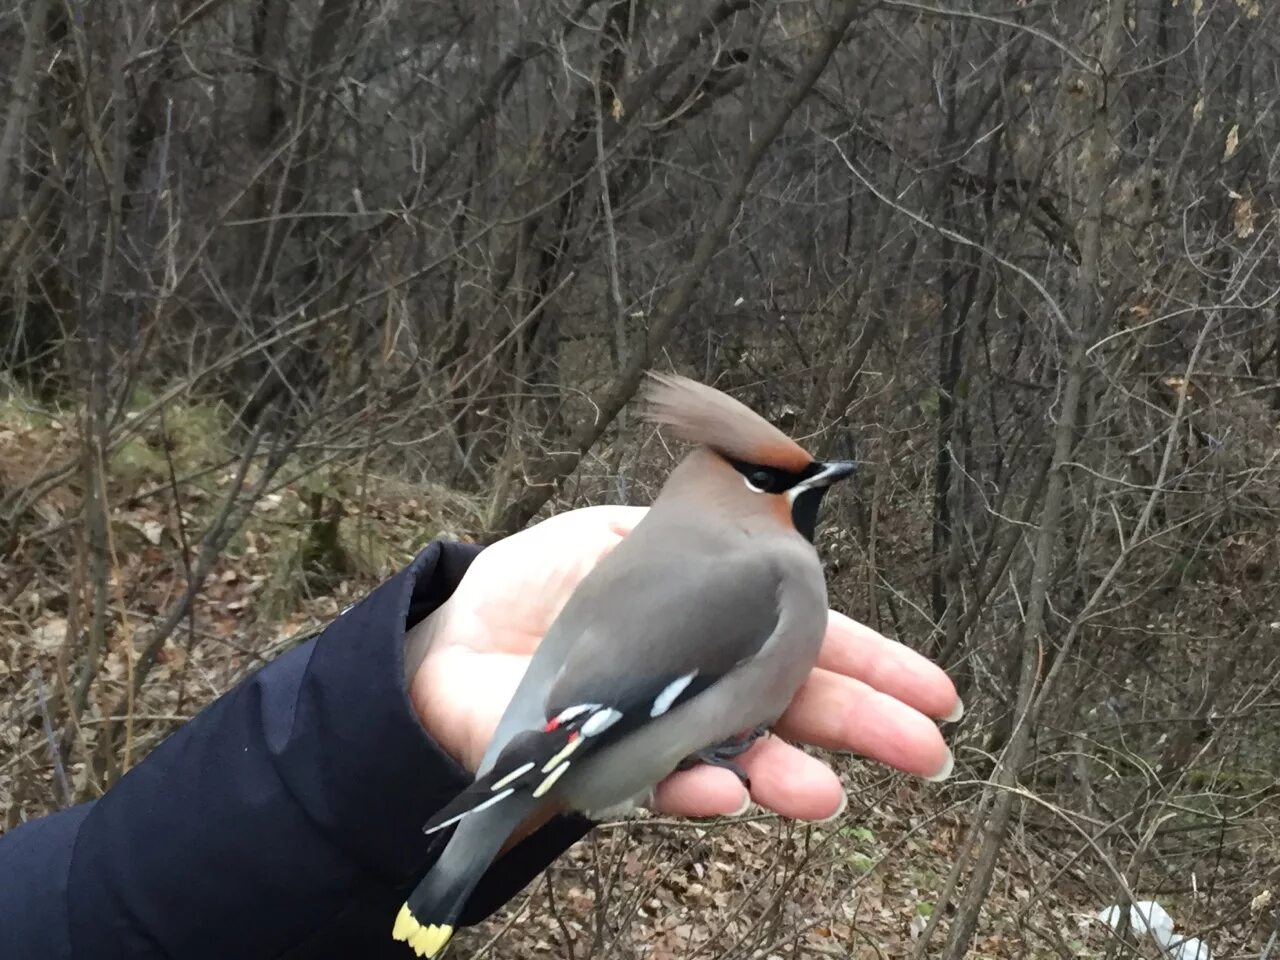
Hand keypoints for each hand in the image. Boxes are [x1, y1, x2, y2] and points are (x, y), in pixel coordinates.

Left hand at [409, 506, 957, 822]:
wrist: (458, 633)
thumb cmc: (545, 581)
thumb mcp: (628, 531)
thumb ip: (702, 523)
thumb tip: (780, 480)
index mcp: (719, 624)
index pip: (809, 644)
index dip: (874, 667)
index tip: (937, 696)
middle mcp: (703, 687)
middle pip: (795, 709)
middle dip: (864, 729)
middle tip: (926, 755)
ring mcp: (663, 733)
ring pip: (739, 763)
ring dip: (786, 778)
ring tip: (825, 793)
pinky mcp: (609, 767)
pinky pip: (660, 785)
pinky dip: (694, 791)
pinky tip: (727, 793)